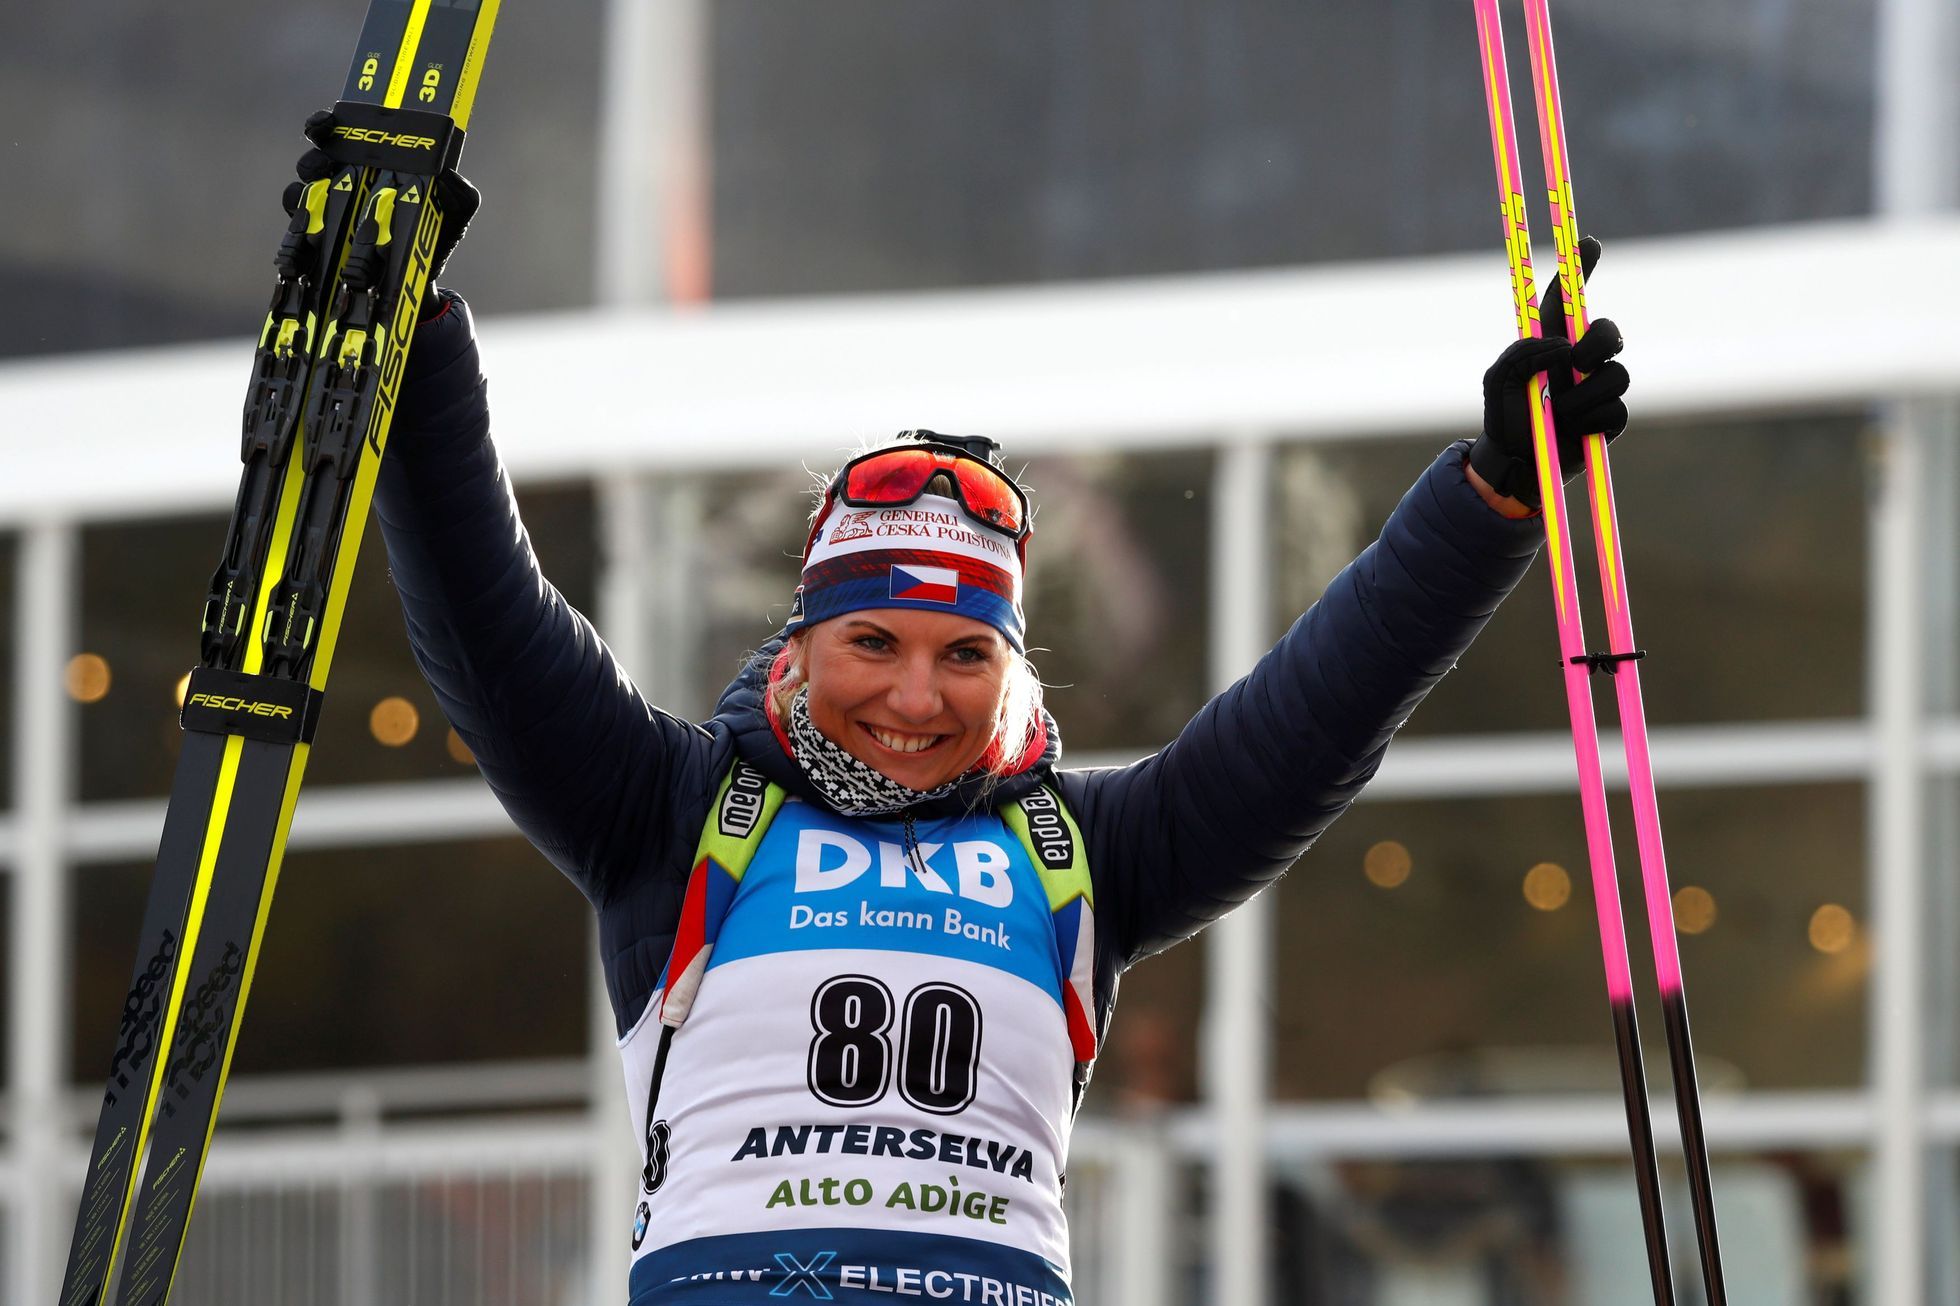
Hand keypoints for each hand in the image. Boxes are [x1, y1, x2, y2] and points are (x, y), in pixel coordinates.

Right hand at [277, 110, 479, 312]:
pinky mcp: (319, 232)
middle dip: (313, 156)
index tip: (328, 122)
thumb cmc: (436, 234)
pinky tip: (309, 219)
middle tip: (323, 164)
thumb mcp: (457, 212)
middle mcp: (349, 178)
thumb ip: (461, 194)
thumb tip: (448, 175)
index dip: (326, 122)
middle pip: (316, 156)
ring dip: (304, 184)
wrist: (419, 276)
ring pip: (303, 184)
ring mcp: (332, 204)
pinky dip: (297, 213)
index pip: (344, 133)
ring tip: (317, 189)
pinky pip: (297, 217)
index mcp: (376, 163)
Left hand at [1467, 236, 1629, 509]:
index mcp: (1551, 344)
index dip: (1579, 270)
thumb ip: (1521, 353)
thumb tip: (1562, 347)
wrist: (1516, 463)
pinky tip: (1573, 432)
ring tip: (1558, 414)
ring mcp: (1599, 387)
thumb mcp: (1498, 379)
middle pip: (1609, 331)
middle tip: (1576, 361)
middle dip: (1599, 341)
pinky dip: (1589, 421)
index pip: (1567, 301)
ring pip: (1616, 375)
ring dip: (1582, 397)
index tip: (1588, 245)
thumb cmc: (1506, 417)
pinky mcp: (1611, 417)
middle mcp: (1579, 360)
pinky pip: (1615, 410)